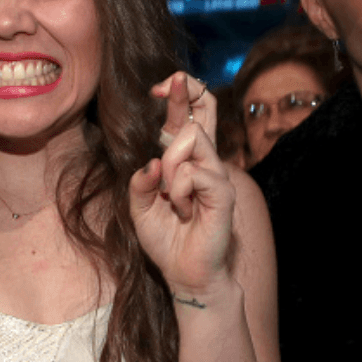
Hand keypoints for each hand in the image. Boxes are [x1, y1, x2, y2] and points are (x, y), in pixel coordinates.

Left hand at [129, 72, 233, 296]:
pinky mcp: (222, 192)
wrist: (184, 273)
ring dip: (170, 166)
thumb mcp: (138, 208)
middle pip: (202, 112)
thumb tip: (151, 162)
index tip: (160, 88)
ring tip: (171, 197)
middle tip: (164, 130)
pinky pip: (193, 173)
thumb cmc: (166, 240)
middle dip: (178, 109)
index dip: (181, 92)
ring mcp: (217, 175)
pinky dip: (179, 191)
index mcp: (186, 160)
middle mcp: (205, 162)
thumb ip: (139, 181)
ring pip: (192, 140)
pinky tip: (183, 211)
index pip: (191, 114)